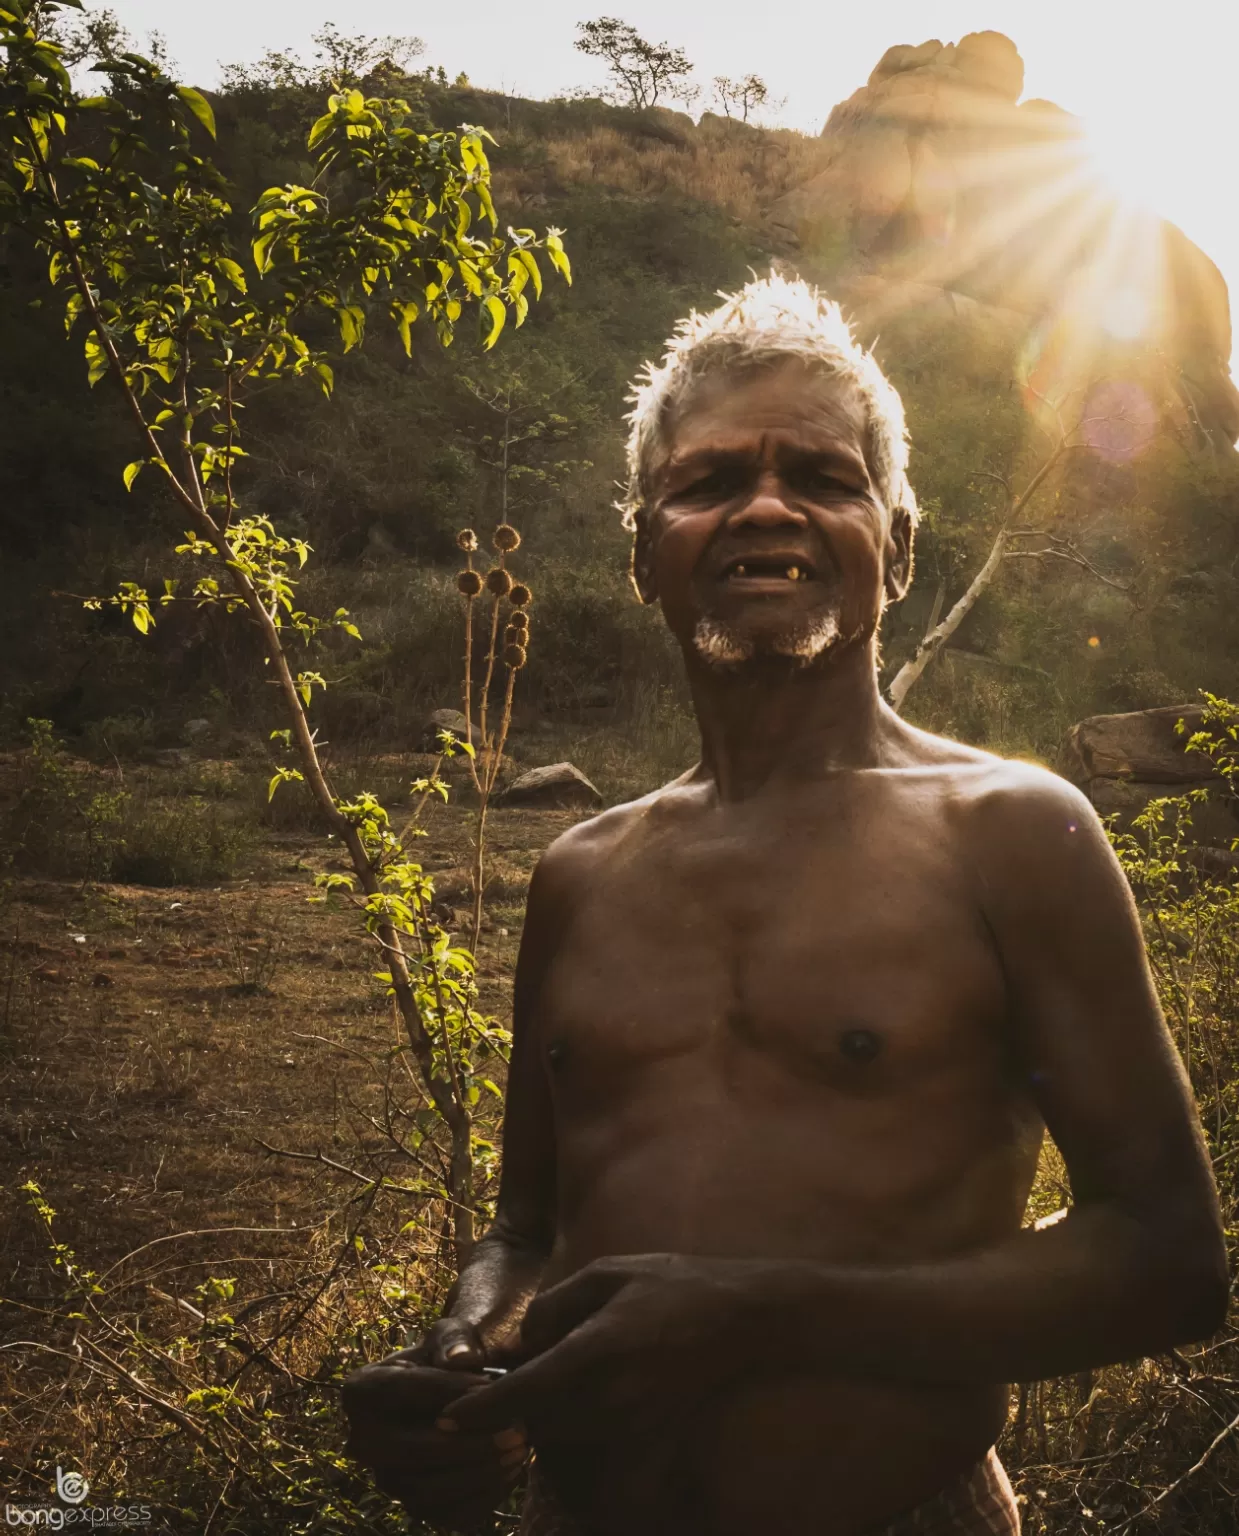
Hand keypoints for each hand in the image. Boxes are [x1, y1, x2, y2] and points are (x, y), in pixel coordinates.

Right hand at [343, 1330, 527, 1526]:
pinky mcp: (411, 1506)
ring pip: (426, 1492)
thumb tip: (462, 1359)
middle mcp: (362, 1442)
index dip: (449, 1389)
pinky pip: (442, 1515)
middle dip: (470, 1444)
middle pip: (414, 1450)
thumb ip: (456, 1340)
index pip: (403, 1391)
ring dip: (478, 1476)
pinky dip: (480, 1500)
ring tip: (520, 1453)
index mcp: (360, 1390)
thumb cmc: (449, 1356)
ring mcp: (385, 1479)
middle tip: (517, 1432)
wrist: (452, 1394)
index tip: (493, 1386)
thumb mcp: (451, 1335)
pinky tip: (512, 1474)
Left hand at [441, 1254, 745, 1439]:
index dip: (482, 1410)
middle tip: (498, 1382)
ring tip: (538, 1380)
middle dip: (509, 1410)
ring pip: (561, 1434)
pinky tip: (575, 1389)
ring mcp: (630, 1419)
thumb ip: (556, 1303)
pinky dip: (569, 1421)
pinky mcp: (644, 1430)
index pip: (526, 1392)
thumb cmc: (672, 1284)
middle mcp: (611, 1396)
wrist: (740, 1320)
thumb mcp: (607, 1272)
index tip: (447, 1419)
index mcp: (597, 1350)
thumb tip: (526, 1340)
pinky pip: (591, 1436)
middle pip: (537, 1422)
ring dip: (538, 1417)